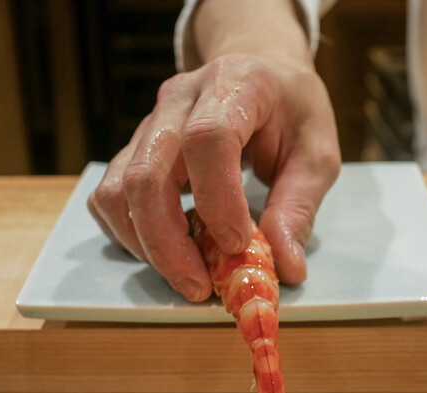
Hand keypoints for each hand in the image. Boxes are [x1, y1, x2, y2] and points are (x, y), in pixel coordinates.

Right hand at [88, 52, 339, 301]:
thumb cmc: (291, 111)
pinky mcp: (134, 147)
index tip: (238, 244)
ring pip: (119, 189)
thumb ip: (299, 208)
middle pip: (149, 172)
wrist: (258, 71)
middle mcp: (180, 98)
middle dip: (169, 243)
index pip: (208, 140)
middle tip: (199, 287)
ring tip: (186, 273)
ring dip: (145, 244)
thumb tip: (287, 269)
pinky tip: (165, 249)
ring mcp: (150, 122)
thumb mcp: (316, 154)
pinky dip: (129, 233)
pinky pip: (109, 195)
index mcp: (235, 85)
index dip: (219, 199)